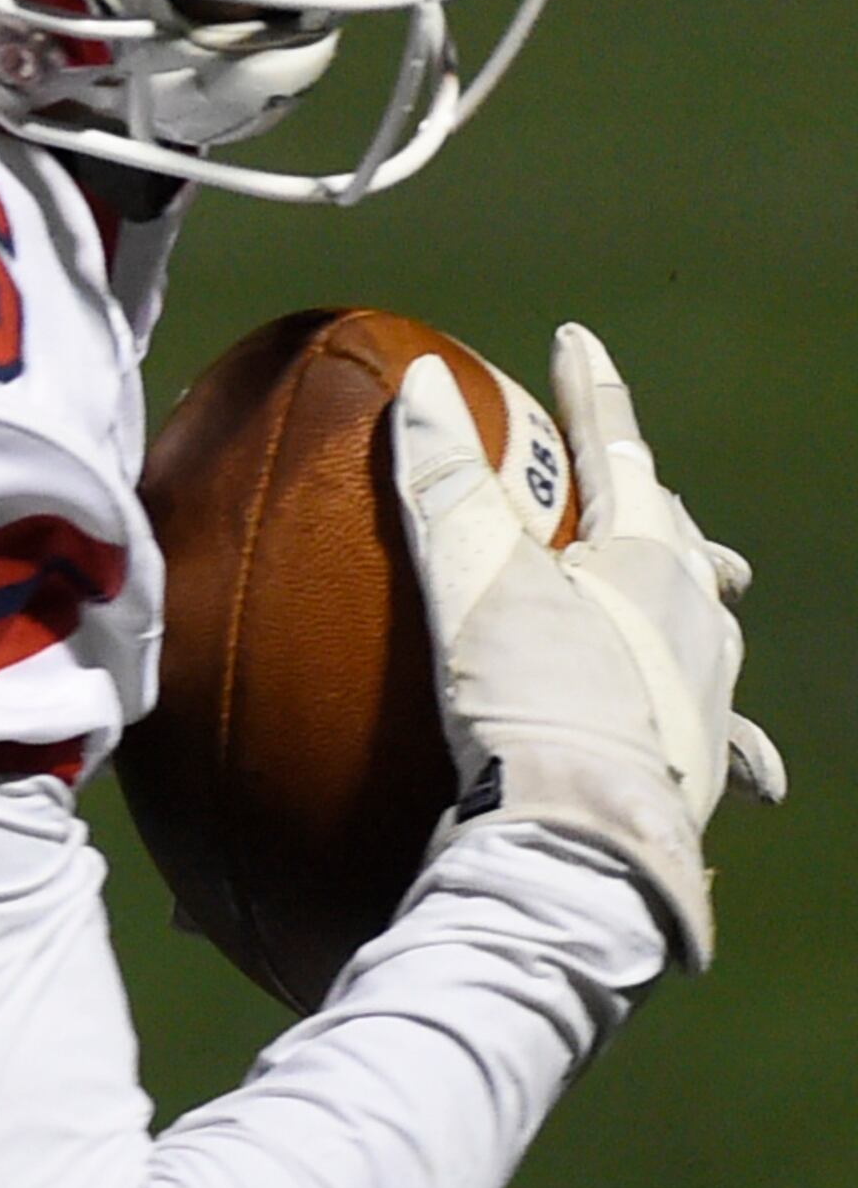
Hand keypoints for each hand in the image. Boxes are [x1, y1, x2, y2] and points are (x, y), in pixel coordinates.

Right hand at [392, 324, 780, 968]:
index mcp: (652, 560)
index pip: (618, 446)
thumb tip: (421, 385)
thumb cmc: (532, 704)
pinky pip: (731, 739)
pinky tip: (766, 771)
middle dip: (647, 495)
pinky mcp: (698, 768)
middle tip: (625, 472)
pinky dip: (738, 737)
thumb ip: (447, 481)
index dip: (589, 389)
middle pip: (675, 534)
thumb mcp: (475, 582)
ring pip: (713, 625)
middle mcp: (697, 621)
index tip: (574, 340)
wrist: (580, 846)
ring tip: (710, 586)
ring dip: (699, 596)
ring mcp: (706, 696)